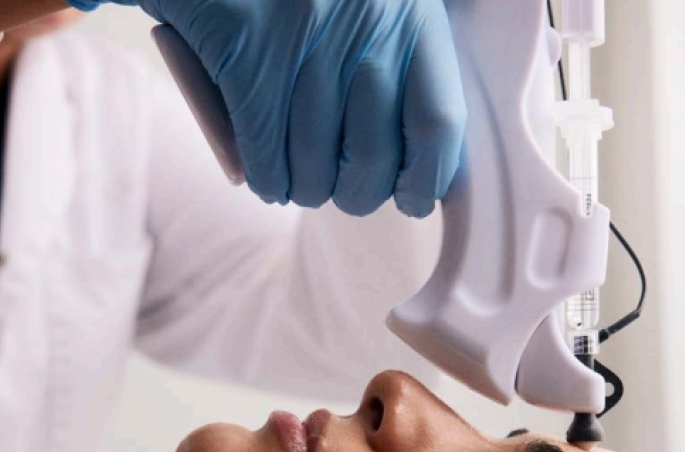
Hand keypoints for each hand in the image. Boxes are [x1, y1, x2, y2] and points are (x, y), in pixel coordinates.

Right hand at [77, 0, 465, 215]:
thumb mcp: (382, 10)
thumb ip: (408, 81)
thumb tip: (429, 183)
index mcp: (412, 14)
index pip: (438, 125)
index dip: (426, 180)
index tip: (412, 199)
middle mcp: (367, 23)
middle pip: (372, 159)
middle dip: (357, 194)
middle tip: (342, 187)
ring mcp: (305, 35)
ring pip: (314, 166)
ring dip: (306, 189)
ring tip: (299, 179)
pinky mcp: (246, 48)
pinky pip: (265, 154)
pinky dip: (268, 179)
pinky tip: (267, 176)